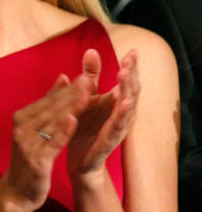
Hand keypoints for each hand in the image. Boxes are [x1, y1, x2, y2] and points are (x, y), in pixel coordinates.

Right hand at [0, 74, 84, 211]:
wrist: (19, 190)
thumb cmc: (31, 156)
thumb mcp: (37, 127)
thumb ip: (49, 103)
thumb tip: (63, 77)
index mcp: (22, 118)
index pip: (48, 100)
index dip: (68, 88)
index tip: (87, 76)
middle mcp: (21, 129)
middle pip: (50, 109)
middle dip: (71, 95)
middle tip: (90, 81)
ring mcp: (27, 145)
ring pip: (53, 123)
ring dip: (70, 108)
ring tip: (87, 95)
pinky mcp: (36, 160)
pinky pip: (52, 143)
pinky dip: (63, 131)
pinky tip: (74, 120)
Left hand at [66, 49, 138, 181]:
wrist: (78, 161)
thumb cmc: (85, 129)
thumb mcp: (85, 100)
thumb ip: (89, 78)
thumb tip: (91, 51)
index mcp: (117, 104)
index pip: (128, 81)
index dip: (131, 66)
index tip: (132, 50)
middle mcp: (122, 115)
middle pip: (132, 90)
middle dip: (131, 73)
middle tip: (130, 57)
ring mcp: (118, 128)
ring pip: (127, 107)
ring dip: (126, 89)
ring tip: (125, 73)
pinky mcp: (109, 140)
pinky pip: (117, 126)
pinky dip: (121, 114)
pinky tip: (124, 103)